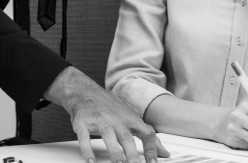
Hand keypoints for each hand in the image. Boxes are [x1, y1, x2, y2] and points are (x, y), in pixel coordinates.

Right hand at [45, 67, 169, 162]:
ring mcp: (99, 120)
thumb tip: (165, 152)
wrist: (86, 92)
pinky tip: (91, 161)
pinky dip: (87, 149)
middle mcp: (116, 119)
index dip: (152, 148)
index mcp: (130, 119)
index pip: (146, 133)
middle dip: (132, 154)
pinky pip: (85, 137)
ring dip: (114, 151)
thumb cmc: (111, 108)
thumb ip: (147, 136)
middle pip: (127, 137)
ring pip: (108, 136)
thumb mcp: (131, 119)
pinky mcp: (83, 122)